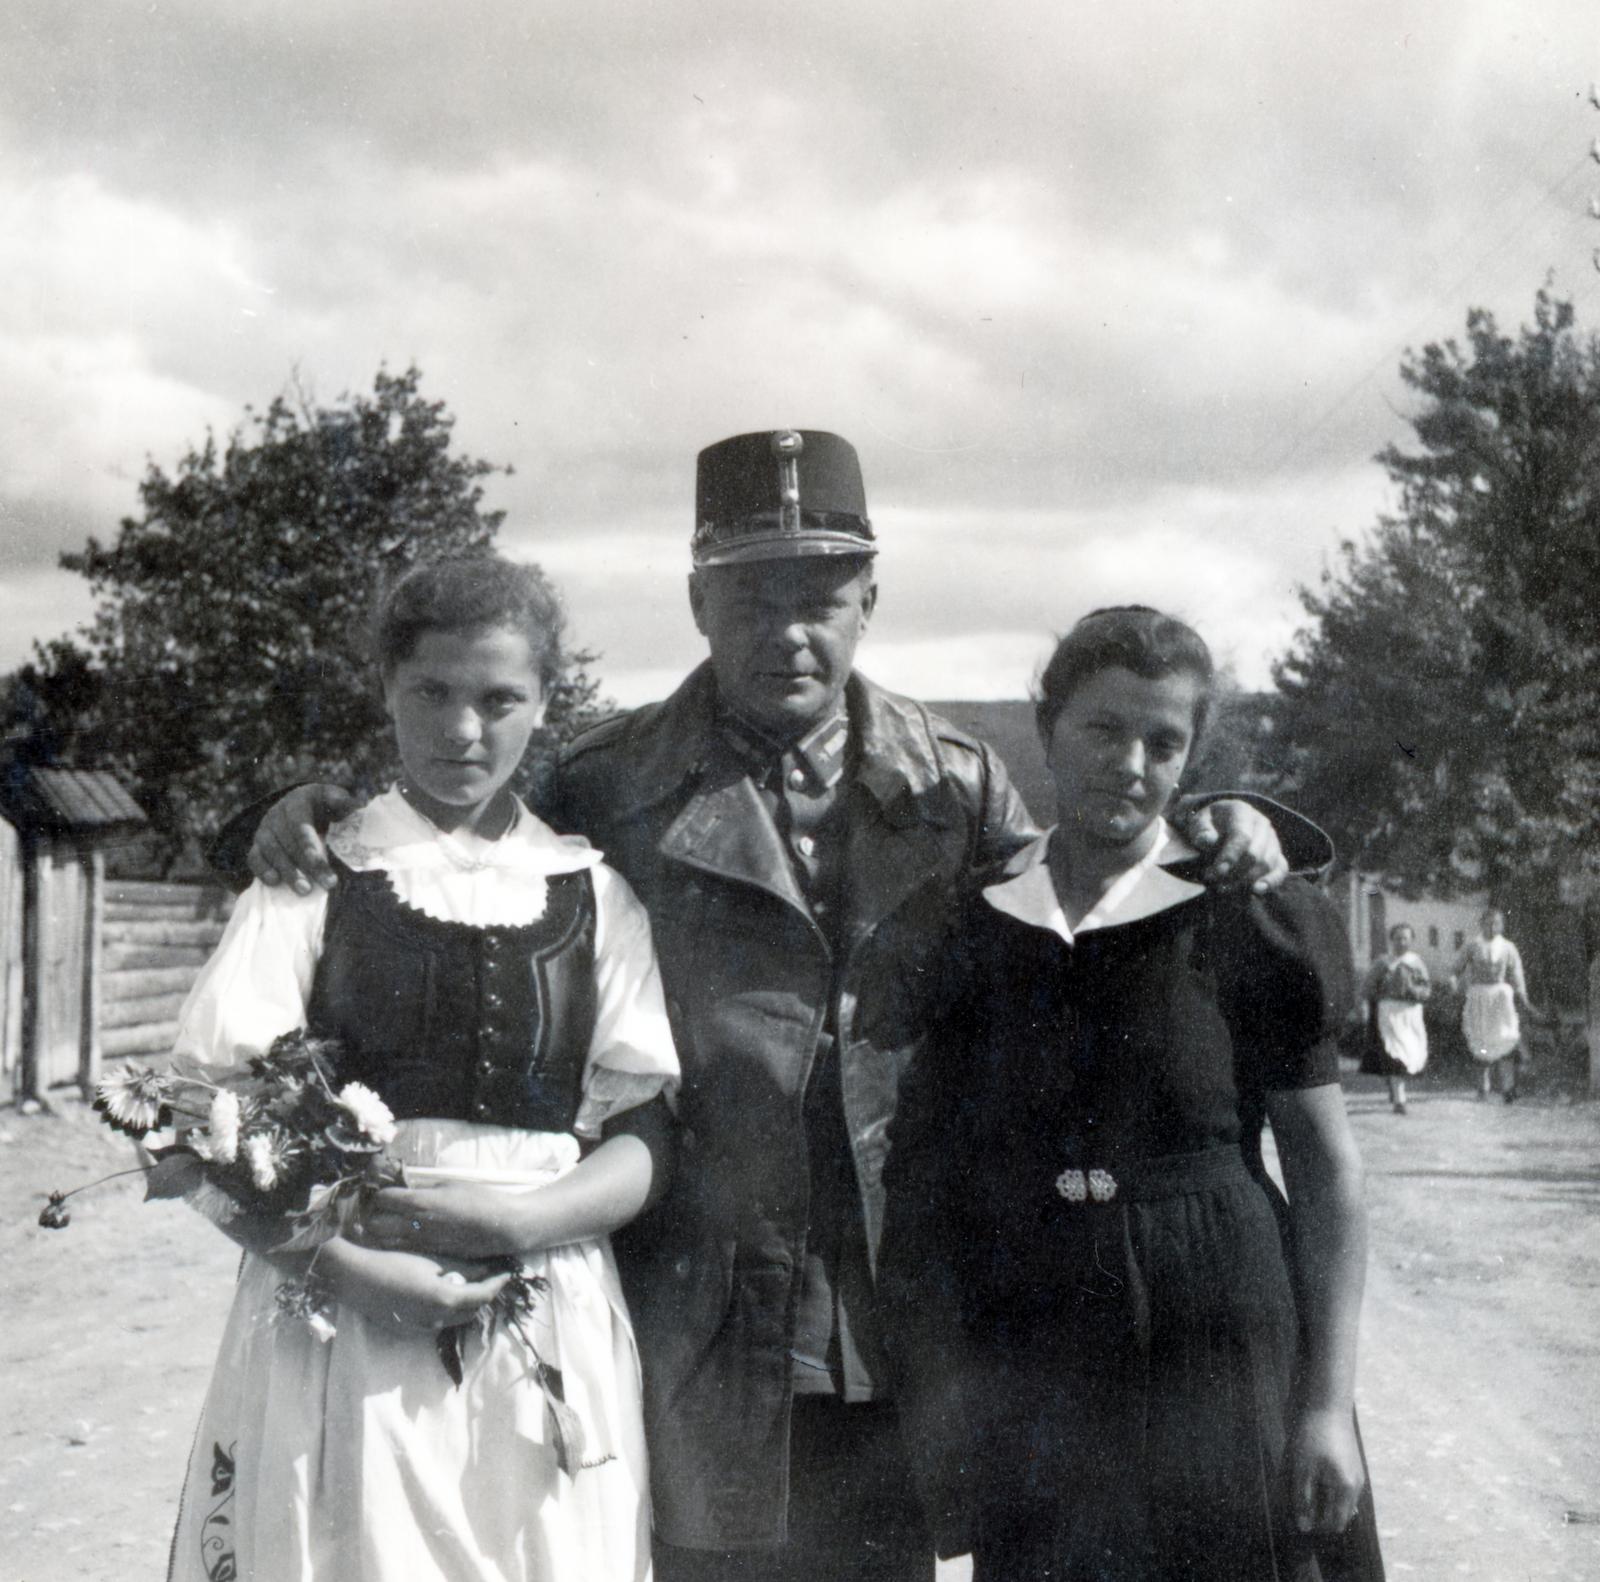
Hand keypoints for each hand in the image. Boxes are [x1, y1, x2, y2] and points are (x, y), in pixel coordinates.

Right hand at [249, 783, 356, 892]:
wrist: (304, 807)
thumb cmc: (327, 807)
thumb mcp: (338, 800)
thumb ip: (346, 804)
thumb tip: (359, 807)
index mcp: (299, 799)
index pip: (300, 825)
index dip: (311, 847)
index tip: (325, 865)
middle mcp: (278, 812)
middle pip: (288, 841)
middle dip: (307, 865)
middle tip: (327, 884)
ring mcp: (265, 827)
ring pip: (271, 850)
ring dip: (288, 872)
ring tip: (305, 890)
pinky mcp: (257, 843)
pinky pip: (254, 857)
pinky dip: (262, 870)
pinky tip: (275, 883)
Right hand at [315, 1237, 508, 1330]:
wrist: (356, 1278)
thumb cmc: (394, 1262)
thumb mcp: (432, 1262)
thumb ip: (462, 1268)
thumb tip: (486, 1267)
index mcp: (445, 1300)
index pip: (482, 1296)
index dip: (497, 1284)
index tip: (506, 1272)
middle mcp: (437, 1320)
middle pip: (472, 1311)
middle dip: (484, 1295)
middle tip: (490, 1277)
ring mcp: (421, 1328)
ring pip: (456, 1318)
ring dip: (467, 1304)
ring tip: (469, 1283)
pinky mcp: (408, 1329)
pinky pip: (438, 1322)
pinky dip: (448, 1310)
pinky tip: (443, 1292)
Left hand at [357, 1183, 528, 1260]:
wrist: (499, 1226)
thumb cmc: (478, 1199)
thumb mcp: (449, 1185)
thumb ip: (425, 1190)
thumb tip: (409, 1191)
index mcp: (419, 1202)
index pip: (383, 1198)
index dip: (378, 1193)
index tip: (380, 1190)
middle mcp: (414, 1224)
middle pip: (375, 1224)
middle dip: (371, 1216)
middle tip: (374, 1210)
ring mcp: (420, 1242)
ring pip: (384, 1242)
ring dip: (379, 1233)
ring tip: (380, 1226)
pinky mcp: (427, 1253)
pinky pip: (401, 1249)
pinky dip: (394, 1244)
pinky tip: (397, 1238)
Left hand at [1182, 798, 1287, 892]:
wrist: (1219, 826)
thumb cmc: (1207, 826)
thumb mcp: (1198, 823)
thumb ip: (1201, 831)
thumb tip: (1208, 841)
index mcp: (1241, 811)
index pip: (1241, 836)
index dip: (1230, 856)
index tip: (1216, 872)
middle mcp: (1262, 823)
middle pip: (1255, 853)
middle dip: (1234, 872)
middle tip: (1212, 881)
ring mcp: (1273, 839)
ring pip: (1267, 864)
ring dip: (1245, 880)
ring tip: (1223, 888)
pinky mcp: (1278, 855)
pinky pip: (1281, 870)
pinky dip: (1271, 882)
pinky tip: (1256, 891)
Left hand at [1285, 1407, 1364, 1534]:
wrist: (1326, 1403)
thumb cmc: (1312, 1436)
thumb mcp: (1302, 1469)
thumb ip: (1303, 1499)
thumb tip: (1304, 1527)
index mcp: (1346, 1490)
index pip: (1334, 1523)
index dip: (1315, 1523)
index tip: (1296, 1509)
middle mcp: (1356, 1486)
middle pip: (1337, 1513)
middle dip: (1317, 1509)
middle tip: (1297, 1492)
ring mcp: (1356, 1474)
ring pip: (1338, 1499)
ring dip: (1321, 1496)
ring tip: (1302, 1478)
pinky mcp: (1350, 1463)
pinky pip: (1339, 1485)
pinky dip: (1325, 1484)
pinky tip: (1311, 1470)